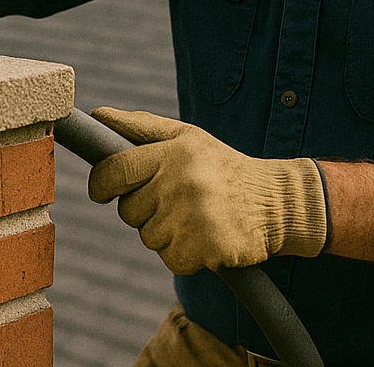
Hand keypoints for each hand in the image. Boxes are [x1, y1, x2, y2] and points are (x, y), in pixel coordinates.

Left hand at [86, 108, 327, 274]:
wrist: (276, 202)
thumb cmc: (221, 166)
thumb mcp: (186, 136)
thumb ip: (140, 126)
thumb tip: (98, 115)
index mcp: (173, 153)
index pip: (114, 170)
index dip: (100, 184)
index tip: (101, 192)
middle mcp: (181, 183)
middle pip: (129, 210)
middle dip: (144, 208)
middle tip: (174, 199)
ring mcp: (193, 217)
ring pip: (148, 237)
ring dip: (165, 232)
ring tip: (195, 216)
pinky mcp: (205, 248)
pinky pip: (170, 258)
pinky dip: (183, 254)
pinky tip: (204, 236)